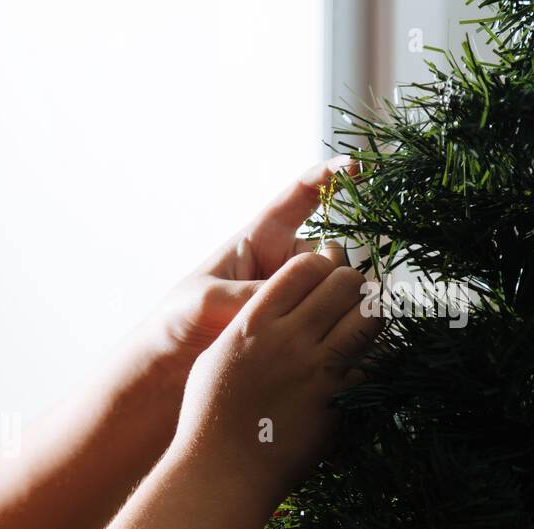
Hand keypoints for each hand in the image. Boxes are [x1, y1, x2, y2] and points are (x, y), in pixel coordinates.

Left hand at [153, 155, 359, 363]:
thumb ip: (254, 293)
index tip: (357, 166)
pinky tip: (319, 337)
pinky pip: (333, 314)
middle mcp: (285, 261)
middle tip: (302, 298)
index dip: (328, 176)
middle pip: (331, 253)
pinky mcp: (302, 318)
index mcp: (261, 237)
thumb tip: (300, 296)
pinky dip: (334, 320)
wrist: (176, 356)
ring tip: (292, 327)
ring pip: (336, 287)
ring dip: (329, 301)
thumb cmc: (183, 315)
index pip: (300, 195)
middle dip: (330, 270)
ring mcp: (296, 290)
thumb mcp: (211, 299)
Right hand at [171, 244, 382, 498]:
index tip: (323, 282)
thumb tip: (272, 312)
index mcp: (253, 324)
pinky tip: (363, 364)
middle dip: (353, 287)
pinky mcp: (338, 398)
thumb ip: (246, 328)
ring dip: (371, 316)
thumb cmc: (209, 420)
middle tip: (350, 302)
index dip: (321, 267)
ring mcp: (316, 368)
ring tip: (361, 328)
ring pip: (370, 315)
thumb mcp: (215, 359)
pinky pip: (375, 361)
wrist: (222, 472)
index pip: (304, 266)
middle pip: (344, 282)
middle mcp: (287, 339)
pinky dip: (375, 356)